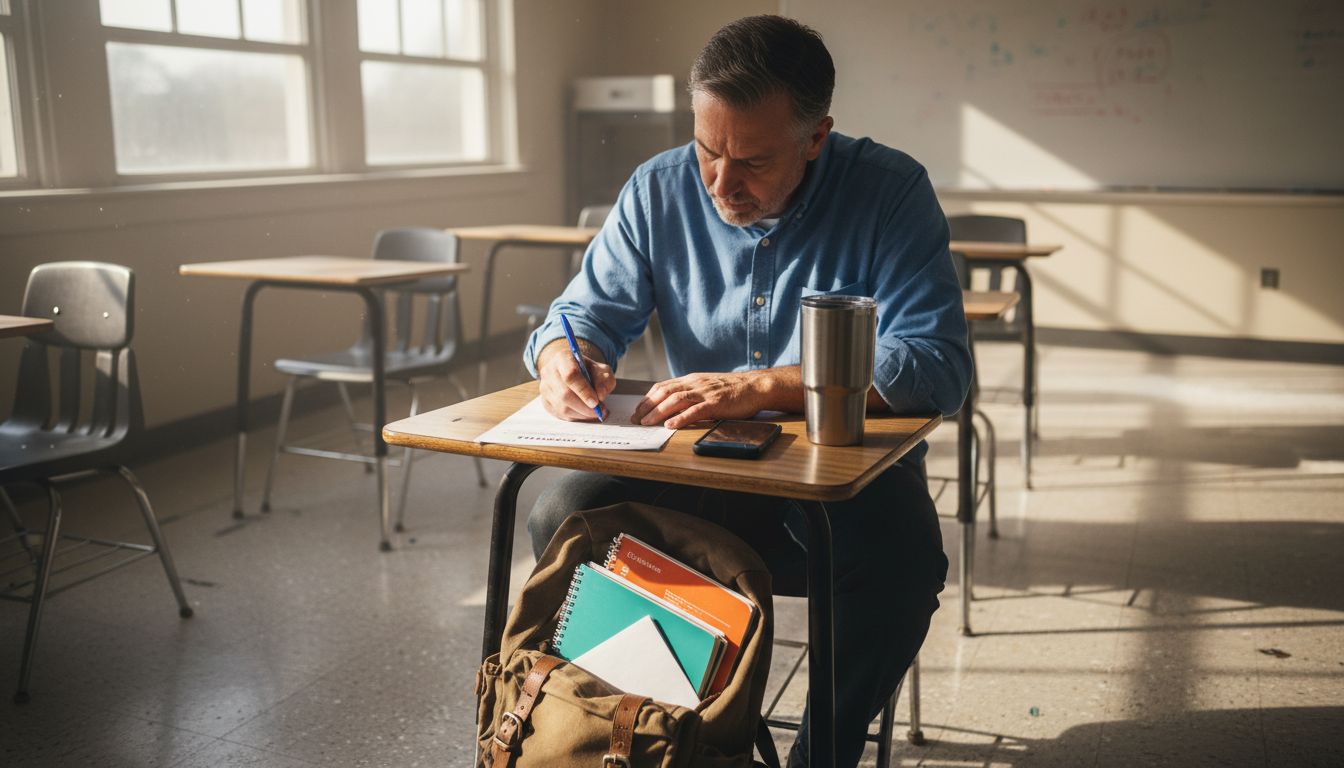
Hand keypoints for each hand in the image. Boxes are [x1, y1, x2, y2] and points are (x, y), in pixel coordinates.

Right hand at [536, 339, 615, 420]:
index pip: (570, 375)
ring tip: (595, 413)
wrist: (570, 371)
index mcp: (563, 358)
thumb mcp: (601, 370)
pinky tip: (584, 413)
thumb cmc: (587, 370)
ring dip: (581, 414)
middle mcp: (549, 372)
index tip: (596, 402)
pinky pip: (560, 414)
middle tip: (599, 411)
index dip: (583, 391)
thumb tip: (600, 396)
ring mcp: (545, 388)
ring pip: (562, 407)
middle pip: (565, 394)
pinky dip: (575, 417)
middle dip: (584, 407)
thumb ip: (605, 380)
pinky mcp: (545, 401)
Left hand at [631, 372, 769, 428]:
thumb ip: (691, 392)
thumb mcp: (707, 386)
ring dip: (658, 412)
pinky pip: (695, 410)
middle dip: (647, 406)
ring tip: (646, 423)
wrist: (755, 386)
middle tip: (636, 420)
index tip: (638, 410)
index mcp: (691, 380)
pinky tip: (670, 425)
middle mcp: (695, 383)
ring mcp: (705, 393)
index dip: (648, 398)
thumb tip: (673, 404)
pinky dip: (681, 418)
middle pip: (664, 392)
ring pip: (675, 400)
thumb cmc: (732, 389)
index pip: (663, 386)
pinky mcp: (716, 403)